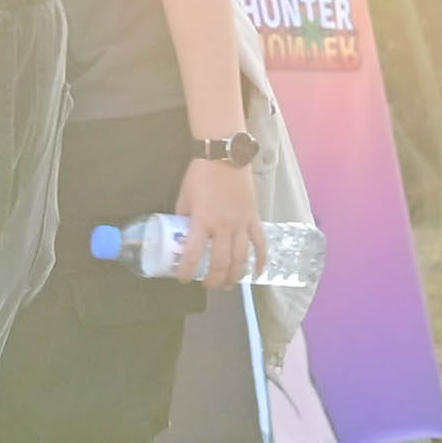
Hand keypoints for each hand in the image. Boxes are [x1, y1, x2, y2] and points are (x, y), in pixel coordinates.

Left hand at [174, 151, 266, 287]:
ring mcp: (241, 224)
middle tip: (207, 286)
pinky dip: (261, 260)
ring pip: (241, 258)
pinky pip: (260, 243)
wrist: (225, 156)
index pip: (193, 254)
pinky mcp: (254, 218)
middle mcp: (223, 226)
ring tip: (227, 285)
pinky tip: (258, 273)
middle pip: (221, 262)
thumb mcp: (184, 197)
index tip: (182, 279)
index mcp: (202, 221)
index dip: (186, 271)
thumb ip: (183, 217)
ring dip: (234, 276)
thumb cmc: (200, 175)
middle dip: (213, 279)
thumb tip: (180, 233)